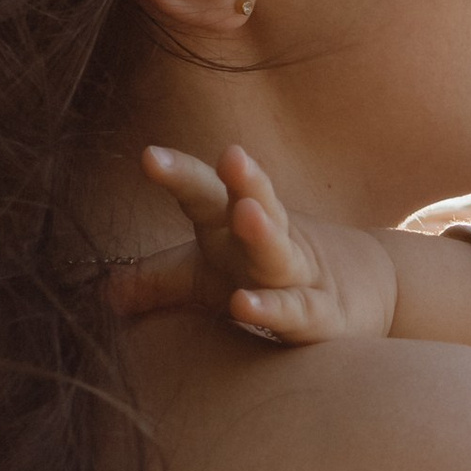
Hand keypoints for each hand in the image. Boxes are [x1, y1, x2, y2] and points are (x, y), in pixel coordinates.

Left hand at [110, 143, 397, 344]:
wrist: (366, 289)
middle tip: (232, 154)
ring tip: (248, 212)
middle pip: (253, 205)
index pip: (205, 192)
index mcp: (229, 226)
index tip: (150, 157)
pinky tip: (246, 304)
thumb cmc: (263, 279)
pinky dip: (273, 307)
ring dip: (264, 232)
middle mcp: (264, 242)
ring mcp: (298, 275)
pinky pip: (296, 312)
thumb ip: (158, 281)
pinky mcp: (322, 316)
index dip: (180, 173)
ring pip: (279, 251)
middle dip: (243, 181)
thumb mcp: (205, 278)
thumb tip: (104, 291)